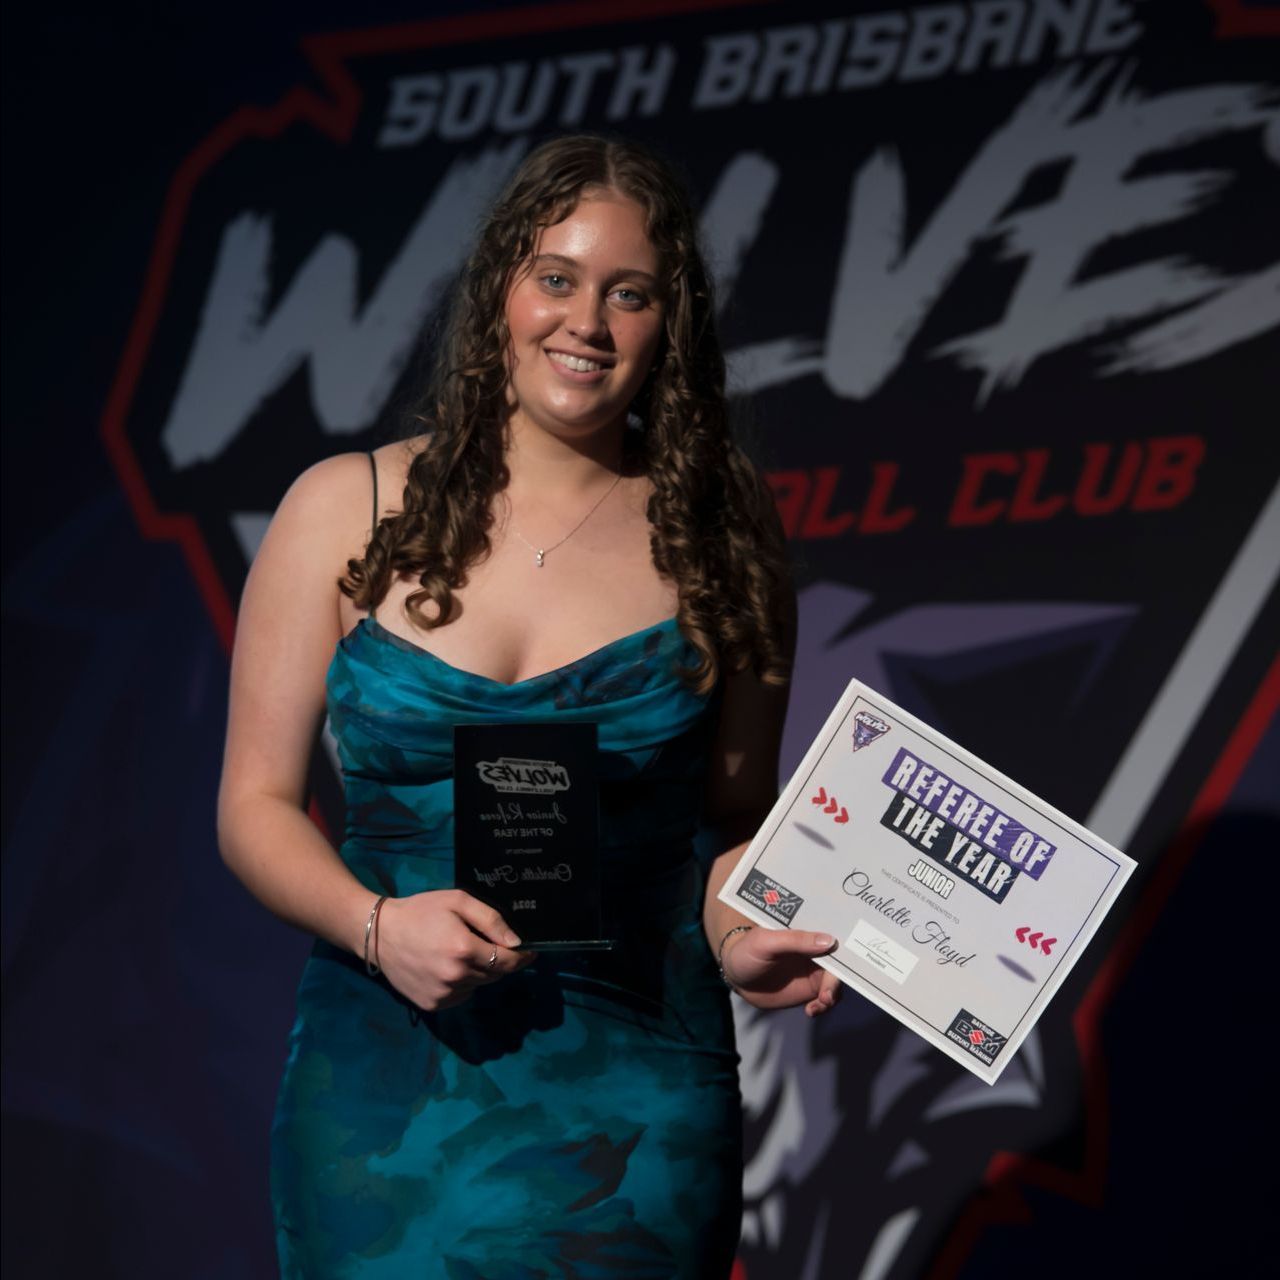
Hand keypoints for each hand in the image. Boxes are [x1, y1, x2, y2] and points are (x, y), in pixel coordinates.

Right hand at [375, 890, 535, 1010]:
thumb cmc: (421, 911)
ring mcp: (443, 994)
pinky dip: (462, 984)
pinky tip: (446, 967)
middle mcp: (456, 977)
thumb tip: (516, 942)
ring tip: (460, 953)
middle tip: (486, 945)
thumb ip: (490, 919)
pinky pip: (460, 996)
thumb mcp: (457, 901)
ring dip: (478, 973)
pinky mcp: (431, 1005)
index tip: (531, 952)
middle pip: (494, 975)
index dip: (522, 958)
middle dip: (498, 961)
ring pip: (478, 986)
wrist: (380, 934)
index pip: (506, 961)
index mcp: (464, 949)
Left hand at [720, 926, 842, 1017]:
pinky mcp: (810, 990)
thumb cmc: (747, 950)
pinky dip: (823, 1006)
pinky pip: (826, 998)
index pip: (832, 937)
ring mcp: (814, 971)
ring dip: (832, 994)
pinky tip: (810, 1011)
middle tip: (827, 994)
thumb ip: (795, 940)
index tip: (846, 965)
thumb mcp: (766, 941)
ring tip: (820, 1003)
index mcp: (808, 932)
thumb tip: (829, 941)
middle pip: (839, 963)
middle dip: (837, 979)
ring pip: (835, 983)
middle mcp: (815, 951)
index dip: (843, 949)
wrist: (737, 976)